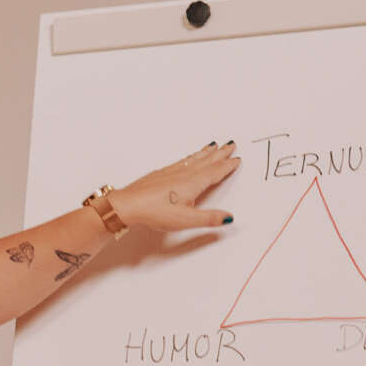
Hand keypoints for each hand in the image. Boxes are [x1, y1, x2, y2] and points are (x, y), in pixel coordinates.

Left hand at [109, 141, 239, 231]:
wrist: (128, 205)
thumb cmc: (154, 211)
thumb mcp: (186, 220)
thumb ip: (209, 218)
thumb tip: (228, 217)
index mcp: (193, 183)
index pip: (215, 172)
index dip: (227, 166)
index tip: (236, 159)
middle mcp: (184, 173)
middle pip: (207, 161)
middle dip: (220, 153)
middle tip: (230, 145)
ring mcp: (172, 171)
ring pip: (194, 159)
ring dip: (206, 152)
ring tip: (213, 146)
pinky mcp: (161, 173)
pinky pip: (182, 161)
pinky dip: (191, 156)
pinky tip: (189, 158)